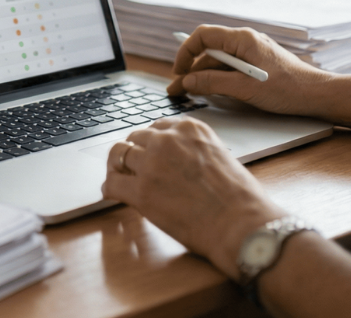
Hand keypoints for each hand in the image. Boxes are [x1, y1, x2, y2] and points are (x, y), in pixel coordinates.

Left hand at [100, 118, 282, 276]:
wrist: (240, 223)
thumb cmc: (239, 198)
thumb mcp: (220, 156)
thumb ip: (195, 151)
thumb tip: (179, 162)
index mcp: (189, 129)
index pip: (157, 127)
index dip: (151, 142)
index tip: (149, 152)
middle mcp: (167, 140)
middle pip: (135, 138)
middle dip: (134, 153)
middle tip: (133, 168)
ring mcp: (151, 164)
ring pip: (119, 155)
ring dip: (118, 167)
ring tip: (119, 178)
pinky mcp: (141, 192)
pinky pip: (112, 184)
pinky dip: (109, 189)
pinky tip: (111, 194)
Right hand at [168, 25, 329, 117]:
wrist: (318, 95)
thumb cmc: (286, 89)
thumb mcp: (244, 88)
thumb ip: (212, 83)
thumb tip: (186, 82)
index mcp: (242, 39)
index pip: (203, 36)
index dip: (186, 52)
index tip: (178, 72)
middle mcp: (246, 41)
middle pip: (209, 51)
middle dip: (191, 69)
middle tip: (177, 90)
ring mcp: (252, 52)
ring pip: (219, 61)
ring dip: (203, 76)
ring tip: (189, 94)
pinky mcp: (258, 64)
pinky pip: (231, 67)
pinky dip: (218, 78)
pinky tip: (211, 92)